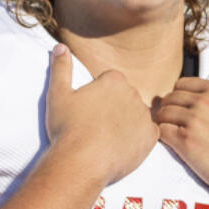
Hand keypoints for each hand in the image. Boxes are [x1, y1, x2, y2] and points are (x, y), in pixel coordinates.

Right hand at [45, 44, 159, 184]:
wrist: (82, 162)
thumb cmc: (67, 128)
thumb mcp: (57, 95)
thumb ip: (61, 68)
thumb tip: (60, 46)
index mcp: (113, 80)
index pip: (110, 81)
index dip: (97, 96)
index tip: (87, 111)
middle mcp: (133, 93)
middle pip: (125, 97)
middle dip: (113, 108)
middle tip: (95, 126)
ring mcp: (144, 115)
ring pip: (136, 115)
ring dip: (126, 123)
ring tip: (106, 139)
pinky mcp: (151, 137)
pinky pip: (148, 134)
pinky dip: (137, 139)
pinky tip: (121, 146)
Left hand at [154, 62, 208, 201]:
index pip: (182, 84)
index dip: (178, 96)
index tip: (180, 109)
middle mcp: (204, 102)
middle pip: (169, 98)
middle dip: (167, 109)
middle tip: (171, 123)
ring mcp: (194, 121)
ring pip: (162, 114)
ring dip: (162, 123)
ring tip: (169, 134)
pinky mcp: (186, 142)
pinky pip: (160, 131)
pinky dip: (160, 137)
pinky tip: (170, 144)